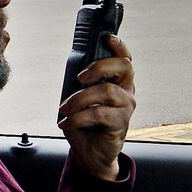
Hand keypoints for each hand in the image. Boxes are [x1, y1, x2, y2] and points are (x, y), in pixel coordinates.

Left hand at [59, 34, 135, 181]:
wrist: (91, 154)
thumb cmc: (86, 124)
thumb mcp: (81, 98)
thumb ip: (82, 84)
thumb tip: (74, 71)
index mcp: (119, 82)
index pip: (125, 58)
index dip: (119, 46)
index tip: (107, 38)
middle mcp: (127, 92)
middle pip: (124, 67)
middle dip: (100, 66)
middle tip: (80, 78)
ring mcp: (126, 107)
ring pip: (107, 91)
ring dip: (80, 98)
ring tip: (65, 108)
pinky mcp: (121, 124)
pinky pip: (98, 114)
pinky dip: (78, 117)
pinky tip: (66, 123)